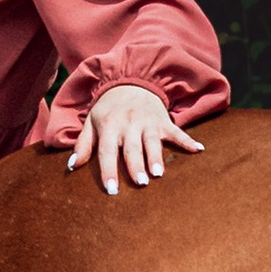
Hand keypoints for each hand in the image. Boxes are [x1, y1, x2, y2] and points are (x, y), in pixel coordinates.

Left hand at [65, 81, 204, 195]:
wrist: (130, 81)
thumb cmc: (108, 108)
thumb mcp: (92, 122)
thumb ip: (83, 144)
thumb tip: (72, 166)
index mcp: (109, 126)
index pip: (107, 151)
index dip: (108, 171)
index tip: (112, 190)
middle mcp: (128, 124)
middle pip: (132, 148)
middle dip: (135, 166)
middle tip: (140, 183)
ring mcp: (147, 122)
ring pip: (152, 141)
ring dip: (156, 157)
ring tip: (159, 175)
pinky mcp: (163, 120)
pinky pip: (177, 131)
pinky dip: (188, 140)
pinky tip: (199, 149)